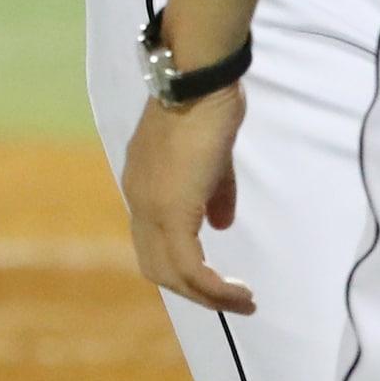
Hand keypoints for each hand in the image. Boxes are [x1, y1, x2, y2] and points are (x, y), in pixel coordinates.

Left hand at [122, 83, 253, 314]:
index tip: (212, 271)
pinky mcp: (172, 214)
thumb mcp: (215, 154)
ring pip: (170, 274)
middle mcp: (139, 202)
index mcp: (144, 184)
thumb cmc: (209, 102)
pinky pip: (190, 268)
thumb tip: (221, 225)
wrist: (198, 79)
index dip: (181, 259)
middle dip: (192, 288)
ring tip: (241, 301)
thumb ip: (215, 192)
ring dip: (206, 295)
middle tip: (227, 295)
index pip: (154, 238)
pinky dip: (214, 288)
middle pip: (156, 265)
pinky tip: (239, 293)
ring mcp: (151, 209)